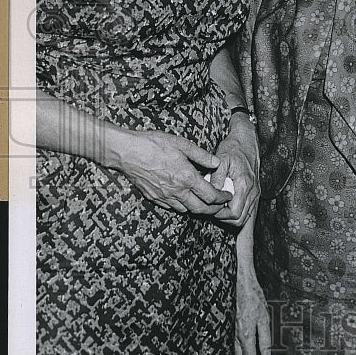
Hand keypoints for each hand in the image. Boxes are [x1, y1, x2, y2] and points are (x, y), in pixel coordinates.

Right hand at [112, 129, 229, 215]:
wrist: (127, 152)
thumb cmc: (154, 144)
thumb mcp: (182, 144)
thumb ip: (201, 155)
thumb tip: (216, 163)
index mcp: (186, 177)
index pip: (210, 196)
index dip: (222, 198)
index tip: (227, 196)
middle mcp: (176, 191)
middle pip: (200, 209)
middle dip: (214, 209)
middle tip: (221, 205)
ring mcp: (164, 196)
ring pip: (186, 210)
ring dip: (198, 209)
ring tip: (205, 202)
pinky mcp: (154, 198)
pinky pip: (172, 207)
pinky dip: (182, 206)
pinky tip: (185, 199)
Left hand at [210, 114, 259, 228]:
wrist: (247, 141)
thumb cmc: (233, 148)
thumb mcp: (222, 159)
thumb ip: (217, 177)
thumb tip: (211, 193)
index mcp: (244, 185)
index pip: (234, 212)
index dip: (220, 215)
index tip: (210, 207)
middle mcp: (253, 192)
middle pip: (239, 219)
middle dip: (224, 218)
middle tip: (212, 209)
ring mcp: (256, 193)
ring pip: (245, 217)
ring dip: (230, 217)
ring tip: (218, 207)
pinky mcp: (255, 193)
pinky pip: (248, 211)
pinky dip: (237, 213)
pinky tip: (226, 205)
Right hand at [235, 269, 272, 354]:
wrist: (238, 281)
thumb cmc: (253, 297)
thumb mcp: (264, 317)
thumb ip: (265, 338)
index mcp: (245, 336)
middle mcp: (234, 336)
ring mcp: (228, 331)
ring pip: (233, 352)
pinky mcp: (226, 325)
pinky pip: (230, 343)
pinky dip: (237, 348)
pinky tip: (245, 344)